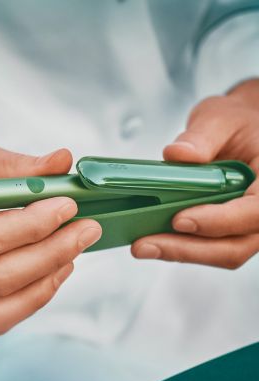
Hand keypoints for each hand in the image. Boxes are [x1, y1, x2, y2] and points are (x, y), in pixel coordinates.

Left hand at [132, 79, 258, 268]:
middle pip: (235, 245)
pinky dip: (181, 244)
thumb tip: (177, 155)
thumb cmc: (239, 124)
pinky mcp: (228, 227)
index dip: (218, 221)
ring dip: (180, 251)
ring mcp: (247, 223)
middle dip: (187, 249)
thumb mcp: (221, 118)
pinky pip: (208, 244)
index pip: (255, 213)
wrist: (241, 131)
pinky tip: (154, 238)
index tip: (179, 220)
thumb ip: (202, 136)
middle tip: (145, 245)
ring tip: (143, 245)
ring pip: (220, 251)